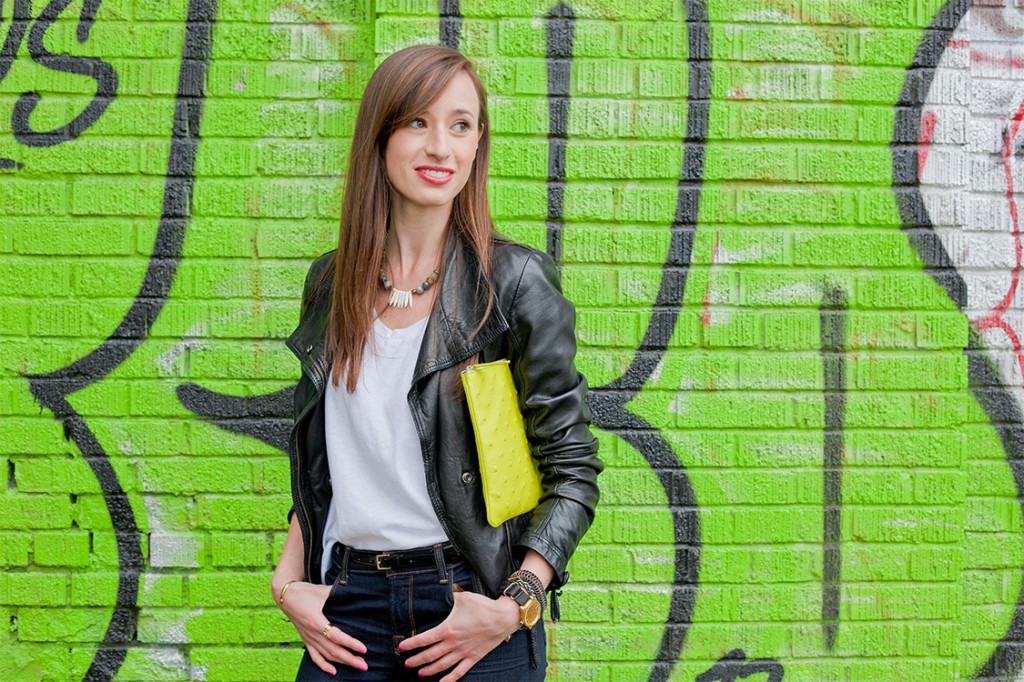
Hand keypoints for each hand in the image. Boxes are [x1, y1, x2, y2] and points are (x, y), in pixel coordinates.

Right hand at [278, 581, 367, 674]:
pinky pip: (315, 657)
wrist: (286, 596)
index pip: (336, 636)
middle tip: (364, 665)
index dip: (350, 643)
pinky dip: (324, 665)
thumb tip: (354, 592)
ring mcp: (308, 638)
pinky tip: (334, 671)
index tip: (363, 648)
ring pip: (326, 655)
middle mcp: (312, 633)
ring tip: (357, 665)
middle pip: (333, 650)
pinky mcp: (306, 640)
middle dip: (350, 659)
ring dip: (342, 662)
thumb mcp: (322, 591)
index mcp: (316, 620)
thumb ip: (338, 593)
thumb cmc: (305, 592)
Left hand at [398, 591, 521, 680]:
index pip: (424, 639)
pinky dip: (449, 679)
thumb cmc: (482, 606)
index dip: (411, 644)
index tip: (401, 647)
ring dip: (429, 670)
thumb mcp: (462, 597)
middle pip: (430, 655)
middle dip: (416, 660)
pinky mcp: (473, 657)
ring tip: (419, 673)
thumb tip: (443, 593)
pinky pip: (459, 671)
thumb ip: (450, 598)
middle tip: (407, 663)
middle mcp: (453, 643)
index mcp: (447, 629)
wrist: (502, 617)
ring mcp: (463, 652)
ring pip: (441, 665)